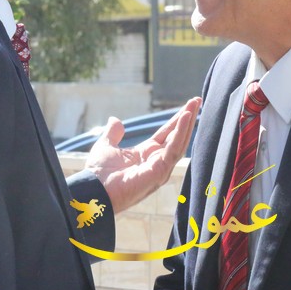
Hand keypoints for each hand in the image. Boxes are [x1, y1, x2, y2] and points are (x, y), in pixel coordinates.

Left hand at [85, 97, 200, 213]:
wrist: (93, 190)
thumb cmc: (98, 174)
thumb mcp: (106, 146)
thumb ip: (113, 133)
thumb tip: (115, 119)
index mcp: (145, 154)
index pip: (166, 134)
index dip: (177, 120)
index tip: (188, 106)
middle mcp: (156, 161)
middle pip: (176, 136)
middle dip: (187, 118)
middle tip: (197, 100)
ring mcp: (160, 168)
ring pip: (179, 142)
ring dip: (187, 123)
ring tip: (194, 105)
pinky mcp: (160, 172)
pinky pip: (174, 150)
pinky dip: (181, 133)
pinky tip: (186, 118)